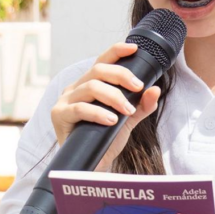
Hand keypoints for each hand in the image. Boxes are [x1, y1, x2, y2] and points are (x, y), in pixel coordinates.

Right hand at [50, 42, 160, 171]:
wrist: (91, 165)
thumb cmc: (106, 139)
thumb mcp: (128, 120)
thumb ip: (141, 105)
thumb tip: (155, 89)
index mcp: (89, 84)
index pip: (102, 61)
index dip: (116, 51)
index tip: (134, 48)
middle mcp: (75, 88)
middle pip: (98, 70)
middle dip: (121, 75)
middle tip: (138, 87)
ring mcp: (65, 101)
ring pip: (90, 87)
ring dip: (114, 96)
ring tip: (127, 110)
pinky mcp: (59, 116)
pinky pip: (80, 108)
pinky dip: (98, 112)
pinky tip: (112, 120)